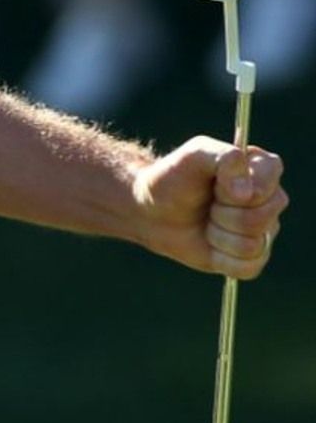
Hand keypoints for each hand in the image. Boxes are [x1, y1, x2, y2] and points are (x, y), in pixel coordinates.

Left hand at [134, 139, 286, 277]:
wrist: (152, 210)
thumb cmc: (174, 178)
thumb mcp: (195, 155)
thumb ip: (225, 159)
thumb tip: (246, 193)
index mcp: (263, 168)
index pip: (266, 186)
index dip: (233, 191)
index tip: (214, 184)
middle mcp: (271, 200)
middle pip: (261, 219)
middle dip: (223, 214)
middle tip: (208, 204)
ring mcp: (264, 230)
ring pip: (252, 245)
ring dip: (218, 235)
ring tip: (207, 221)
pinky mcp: (253, 257)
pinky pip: (247, 267)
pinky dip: (221, 258)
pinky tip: (210, 243)